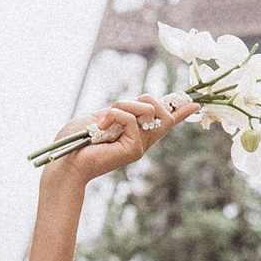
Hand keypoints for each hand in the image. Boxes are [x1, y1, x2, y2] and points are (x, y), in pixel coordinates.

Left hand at [58, 92, 187, 189]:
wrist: (66, 161)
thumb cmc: (78, 141)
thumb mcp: (102, 117)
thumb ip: (121, 111)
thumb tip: (135, 104)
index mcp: (136, 133)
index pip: (164, 121)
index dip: (180, 111)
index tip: (194, 103)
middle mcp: (142, 141)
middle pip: (161, 111)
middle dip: (143, 99)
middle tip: (117, 107)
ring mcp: (140, 146)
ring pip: (147, 111)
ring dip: (122, 106)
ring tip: (104, 122)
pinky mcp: (134, 149)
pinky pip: (130, 119)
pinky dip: (114, 115)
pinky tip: (101, 128)